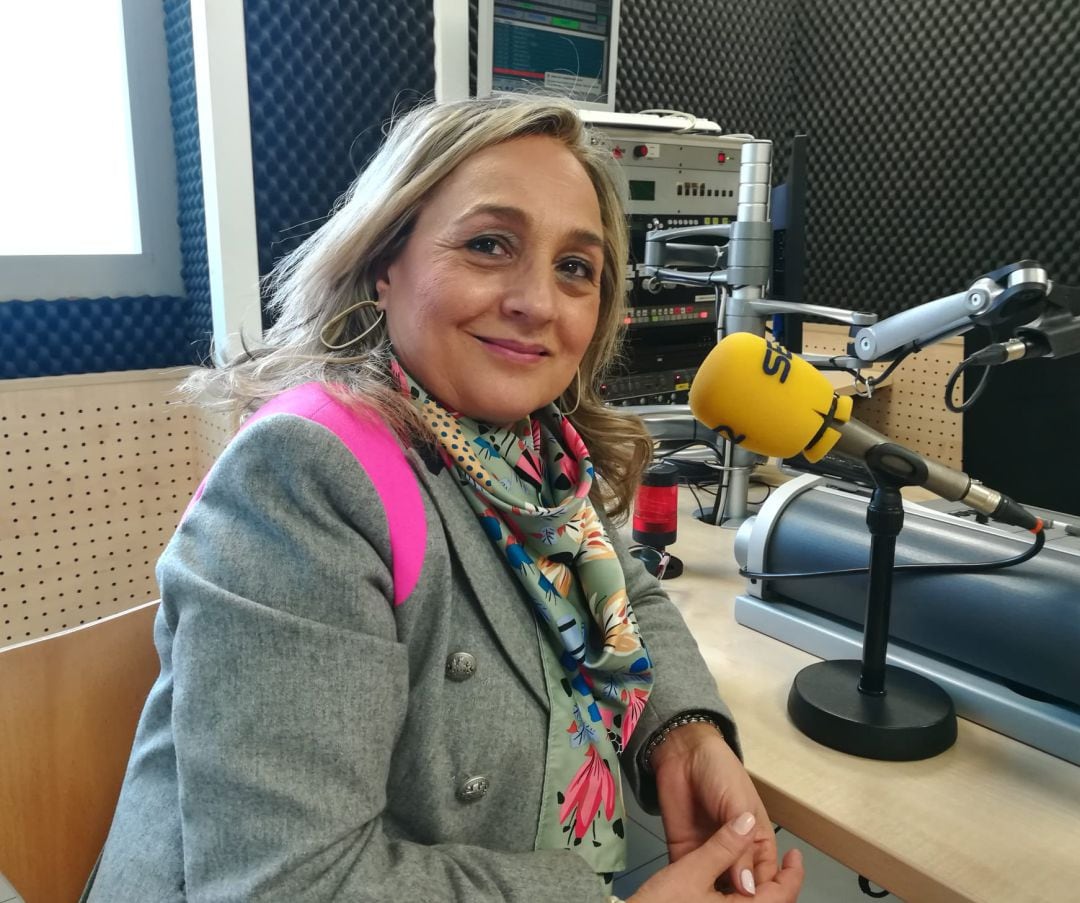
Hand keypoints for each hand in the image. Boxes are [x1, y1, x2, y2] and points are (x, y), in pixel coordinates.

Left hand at [651, 724, 786, 895]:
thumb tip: (747, 887)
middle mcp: (735, 854)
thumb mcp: (738, 805)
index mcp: (756, 842)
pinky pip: (689, 878)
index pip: (765, 880)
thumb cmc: (720, 771)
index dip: (760, 895)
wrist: (683, 753)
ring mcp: (708, 855)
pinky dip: (690, 890)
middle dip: (737, 900)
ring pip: (715, 888)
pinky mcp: (684, 854)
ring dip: (713, 898)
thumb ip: (741, 846)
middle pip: (740, 889)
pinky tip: (688, 897)